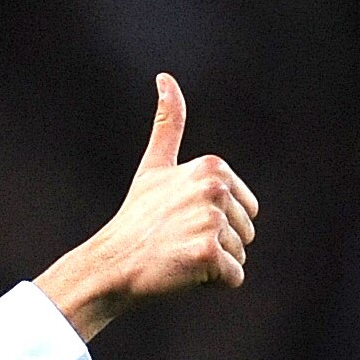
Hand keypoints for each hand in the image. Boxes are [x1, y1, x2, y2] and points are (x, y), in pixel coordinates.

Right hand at [36, 75, 257, 337]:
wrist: (112, 262)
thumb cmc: (136, 218)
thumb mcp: (155, 166)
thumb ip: (168, 123)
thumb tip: (165, 77)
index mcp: (213, 168)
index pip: (247, 209)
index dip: (216, 222)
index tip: (180, 220)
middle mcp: (216, 189)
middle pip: (246, 232)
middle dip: (217, 244)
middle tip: (177, 240)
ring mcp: (212, 220)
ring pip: (240, 256)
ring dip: (213, 265)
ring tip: (177, 255)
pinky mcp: (208, 252)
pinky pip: (233, 278)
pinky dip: (211, 283)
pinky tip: (182, 271)